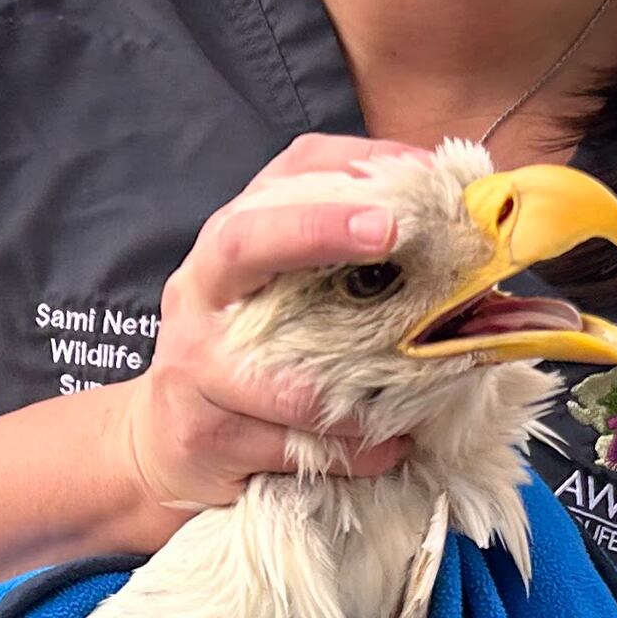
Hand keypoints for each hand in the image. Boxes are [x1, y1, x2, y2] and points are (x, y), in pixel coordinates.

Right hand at [105, 134, 427, 521]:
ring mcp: (195, 368)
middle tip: (392, 230)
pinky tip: (390, 446)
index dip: (348, 167)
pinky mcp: (206, 436)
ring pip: (286, 377)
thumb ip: (346, 260)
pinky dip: (355, 450)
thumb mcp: (279, 294)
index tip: (417, 174)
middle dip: (319, 230)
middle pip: (245, 243)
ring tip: (421, 392)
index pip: (283, 178)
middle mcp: (201, 294)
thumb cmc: (244, 355)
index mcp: (230, 245)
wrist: (161, 443)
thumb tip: (455, 227)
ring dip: (365, 390)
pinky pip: (295, 445)